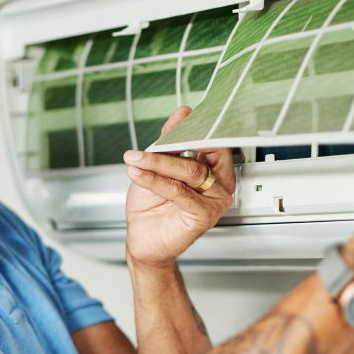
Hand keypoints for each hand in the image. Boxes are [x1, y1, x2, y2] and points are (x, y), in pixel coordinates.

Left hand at [123, 107, 235, 268]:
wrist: (143, 240)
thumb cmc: (152, 206)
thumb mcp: (158, 164)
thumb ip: (170, 140)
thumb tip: (182, 113)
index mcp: (214, 168)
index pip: (213, 139)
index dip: (196, 126)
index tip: (181, 116)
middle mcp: (220, 184)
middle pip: (206, 151)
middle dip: (177, 142)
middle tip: (152, 142)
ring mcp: (215, 201)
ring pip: (189, 171)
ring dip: (157, 162)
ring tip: (134, 159)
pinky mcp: (204, 216)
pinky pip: (178, 191)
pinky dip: (154, 180)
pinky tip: (137, 173)